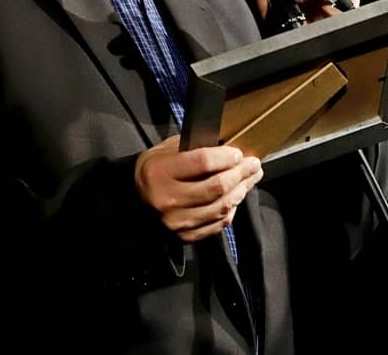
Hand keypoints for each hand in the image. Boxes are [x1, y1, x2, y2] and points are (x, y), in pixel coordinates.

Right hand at [135, 136, 263, 242]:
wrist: (134, 198)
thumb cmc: (155, 169)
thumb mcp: (167, 150)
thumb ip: (195, 149)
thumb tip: (229, 150)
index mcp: (160, 172)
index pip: (203, 162)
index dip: (226, 157)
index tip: (239, 153)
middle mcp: (167, 199)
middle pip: (216, 187)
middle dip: (241, 174)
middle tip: (254, 164)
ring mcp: (176, 222)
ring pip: (220, 207)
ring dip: (241, 191)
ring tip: (250, 179)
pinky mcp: (183, 236)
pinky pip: (217, 224)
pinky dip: (231, 210)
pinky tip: (236, 197)